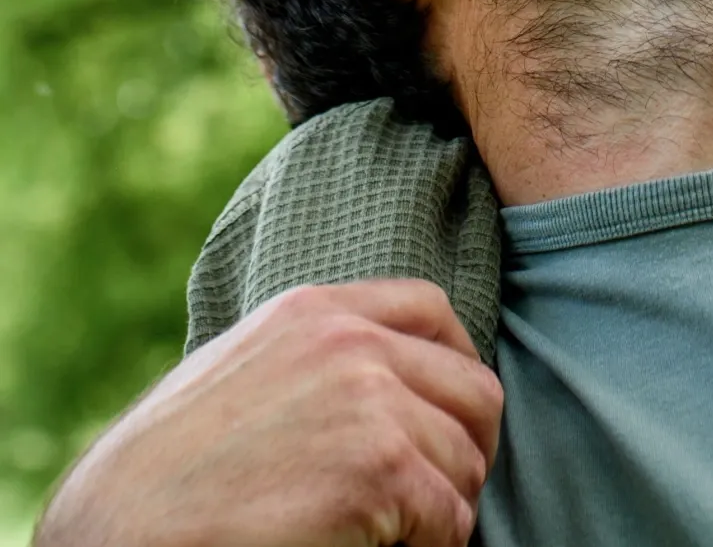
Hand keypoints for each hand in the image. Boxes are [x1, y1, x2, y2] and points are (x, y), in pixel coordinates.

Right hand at [35, 279, 503, 546]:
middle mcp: (349, 341)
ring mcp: (368, 400)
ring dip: (447, 505)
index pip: (432, 311)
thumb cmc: (166, 471)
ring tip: (403, 533)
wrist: (118, 532)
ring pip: (466, 458)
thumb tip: (383, 382)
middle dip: (466, 445)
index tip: (451, 415)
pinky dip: (435, 544)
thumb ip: (311, 357)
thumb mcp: (240, 370)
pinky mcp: (378, 469)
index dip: (458, 365)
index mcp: (313, 309)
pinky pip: (451, 514)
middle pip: (472, 387)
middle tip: (439, 495)